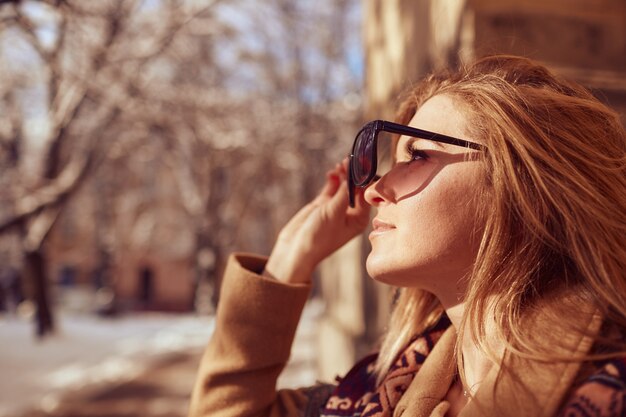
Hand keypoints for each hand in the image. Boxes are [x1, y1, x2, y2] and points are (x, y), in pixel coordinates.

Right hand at [263, 159, 369, 283]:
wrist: (296, 249)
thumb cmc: (318, 237)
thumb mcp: (333, 214)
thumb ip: (343, 194)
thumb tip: (354, 176)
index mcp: (359, 219)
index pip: (366, 194)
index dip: (365, 179)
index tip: (362, 164)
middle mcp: (351, 213)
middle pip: (356, 188)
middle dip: (355, 174)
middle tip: (352, 159)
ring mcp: (337, 207)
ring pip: (344, 185)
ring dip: (344, 174)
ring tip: (341, 163)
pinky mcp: (324, 204)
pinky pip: (332, 187)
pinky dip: (333, 178)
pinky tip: (331, 172)